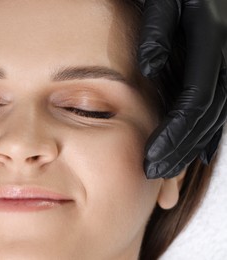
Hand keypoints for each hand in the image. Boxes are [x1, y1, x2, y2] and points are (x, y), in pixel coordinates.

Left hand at [138, 0, 226, 177]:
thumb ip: (157, 30)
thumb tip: (147, 69)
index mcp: (211, 40)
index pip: (194, 100)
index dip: (172, 133)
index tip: (149, 157)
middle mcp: (226, 57)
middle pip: (207, 117)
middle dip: (180, 149)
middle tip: (154, 173)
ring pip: (216, 117)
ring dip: (191, 147)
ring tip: (168, 170)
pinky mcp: (223, 67)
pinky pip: (220, 107)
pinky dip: (208, 133)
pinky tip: (198, 152)